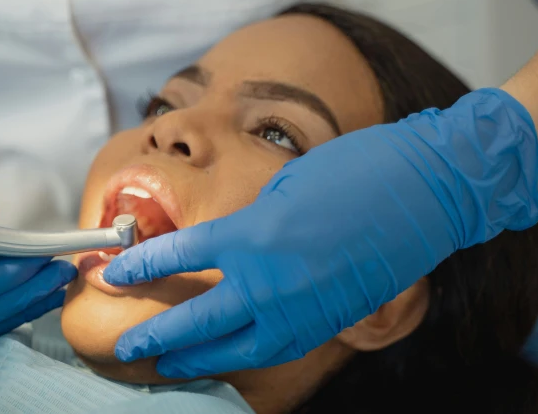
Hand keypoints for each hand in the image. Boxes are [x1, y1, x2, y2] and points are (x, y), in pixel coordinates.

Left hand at [103, 88, 537, 377]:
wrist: (425, 190)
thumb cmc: (354, 171)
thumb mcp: (283, 187)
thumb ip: (247, 224)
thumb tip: (223, 247)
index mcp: (252, 235)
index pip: (179, 257)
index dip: (140, 267)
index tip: (112, 274)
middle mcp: (270, 281)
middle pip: (197, 321)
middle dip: (156, 337)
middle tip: (125, 347)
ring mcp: (301, 310)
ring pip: (235, 349)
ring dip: (196, 358)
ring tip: (167, 365)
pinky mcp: (328, 323)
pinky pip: (274, 349)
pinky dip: (243, 356)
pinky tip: (228, 355)